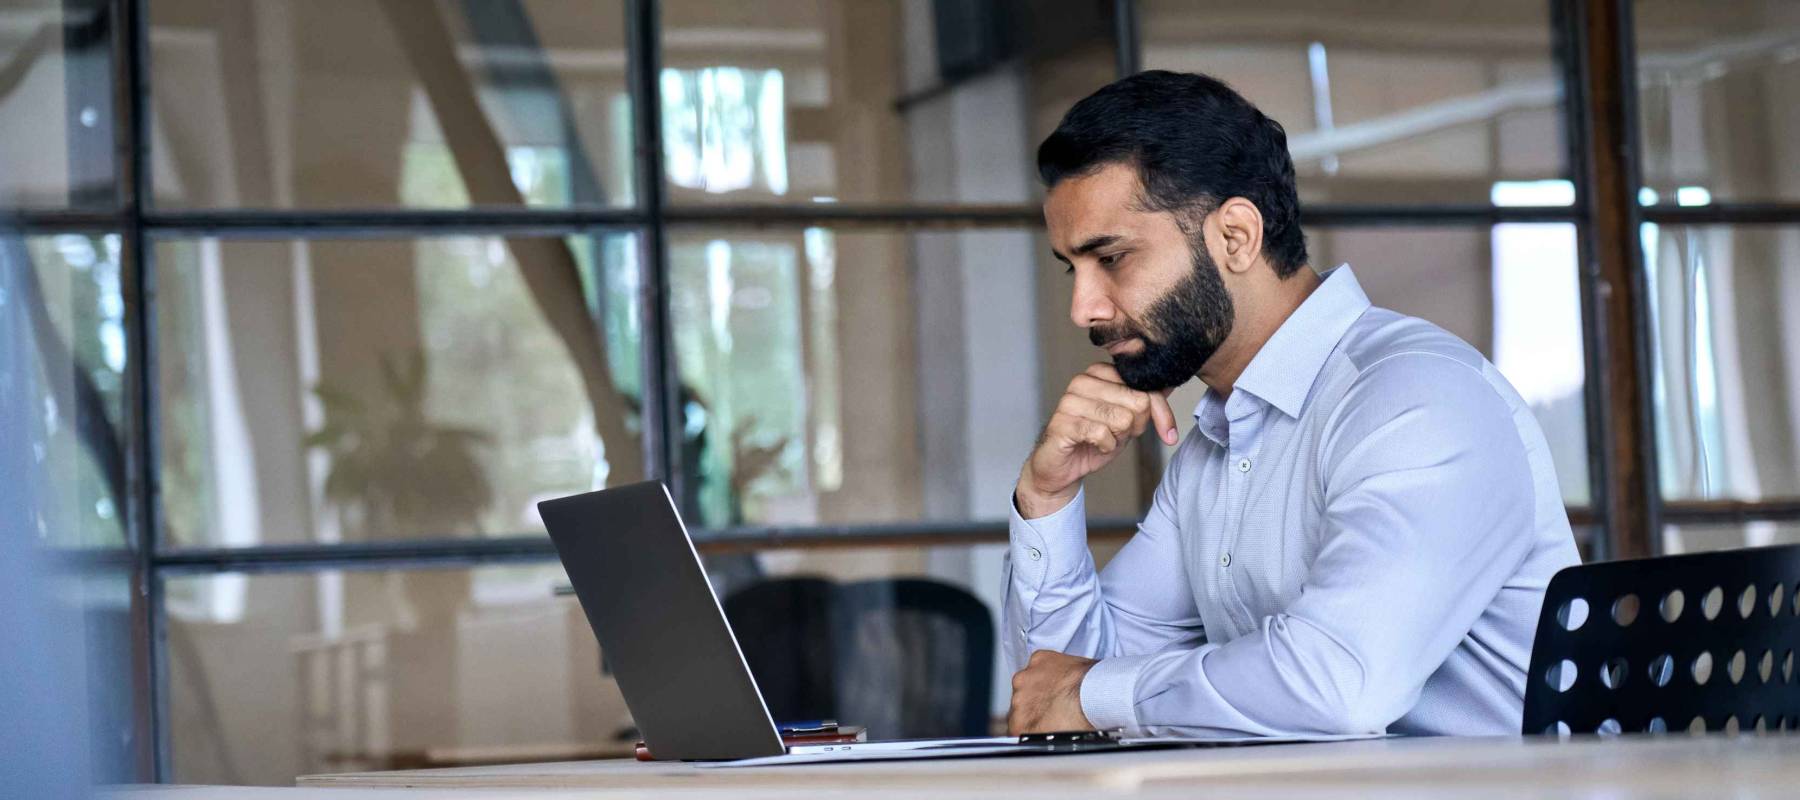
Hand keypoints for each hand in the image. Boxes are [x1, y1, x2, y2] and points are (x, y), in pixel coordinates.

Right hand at [1007, 649, 1098, 734]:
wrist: (1098, 694)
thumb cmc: (1085, 717)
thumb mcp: (1059, 740)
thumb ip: (1041, 736)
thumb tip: (1044, 734)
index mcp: (1019, 725)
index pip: (1017, 726)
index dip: (1032, 724)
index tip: (1042, 722)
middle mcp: (1017, 701)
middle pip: (1021, 703)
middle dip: (1036, 704)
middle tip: (1056, 706)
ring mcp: (1025, 678)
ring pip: (1028, 683)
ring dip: (1041, 686)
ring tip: (1062, 690)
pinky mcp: (1037, 659)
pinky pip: (1039, 664)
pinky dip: (1048, 668)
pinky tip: (1063, 675)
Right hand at [1016, 363, 1176, 517]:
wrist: (1061, 467)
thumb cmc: (1093, 440)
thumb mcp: (1128, 420)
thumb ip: (1146, 401)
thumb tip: (1170, 384)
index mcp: (1100, 373)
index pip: (1145, 385)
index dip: (1161, 413)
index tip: (1169, 434)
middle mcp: (1083, 381)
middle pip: (1137, 402)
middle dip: (1135, 427)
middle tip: (1118, 435)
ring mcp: (1070, 401)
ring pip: (1122, 419)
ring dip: (1118, 438)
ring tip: (1103, 439)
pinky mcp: (1062, 422)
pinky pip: (1102, 433)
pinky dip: (1105, 446)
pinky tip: (1095, 446)